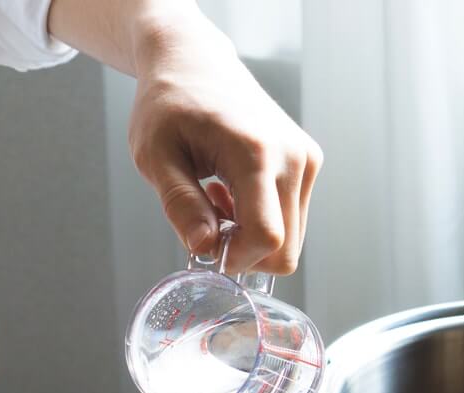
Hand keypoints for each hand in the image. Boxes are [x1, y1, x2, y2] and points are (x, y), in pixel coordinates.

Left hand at [128, 17, 321, 273]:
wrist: (195, 62)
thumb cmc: (170, 104)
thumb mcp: (155, 157)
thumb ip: (181, 205)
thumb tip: (204, 249)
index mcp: (256, 152)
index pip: (267, 237)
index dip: (235, 259)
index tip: (202, 249)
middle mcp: (293, 157)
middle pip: (286, 247)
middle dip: (243, 253)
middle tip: (204, 226)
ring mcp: (306, 160)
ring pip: (291, 239)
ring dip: (250, 237)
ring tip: (215, 204)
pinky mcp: (308, 164)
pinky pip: (291, 219)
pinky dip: (261, 221)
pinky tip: (232, 195)